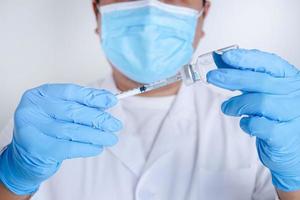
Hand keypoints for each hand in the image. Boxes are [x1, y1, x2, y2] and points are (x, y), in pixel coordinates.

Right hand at [0, 84, 121, 194]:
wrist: (25, 156)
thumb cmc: (48, 128)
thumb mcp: (61, 111)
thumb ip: (81, 104)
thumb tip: (108, 101)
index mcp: (40, 94)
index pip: (72, 92)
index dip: (94, 97)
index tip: (112, 101)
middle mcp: (33, 109)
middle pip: (74, 112)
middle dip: (99, 119)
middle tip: (116, 125)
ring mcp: (33, 129)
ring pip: (74, 131)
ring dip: (97, 135)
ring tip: (112, 138)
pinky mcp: (38, 148)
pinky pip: (69, 147)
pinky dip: (88, 147)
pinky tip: (98, 148)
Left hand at [207, 49, 299, 191]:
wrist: (290, 146)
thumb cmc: (273, 115)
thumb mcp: (261, 91)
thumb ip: (243, 75)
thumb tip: (219, 58)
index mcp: (289, 79)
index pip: (269, 63)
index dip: (247, 58)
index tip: (226, 56)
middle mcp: (295, 94)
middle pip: (261, 81)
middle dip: (232, 77)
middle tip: (213, 77)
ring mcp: (292, 114)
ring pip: (259, 102)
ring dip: (236, 104)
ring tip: (227, 108)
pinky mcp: (284, 135)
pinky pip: (259, 125)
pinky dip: (246, 123)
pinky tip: (245, 123)